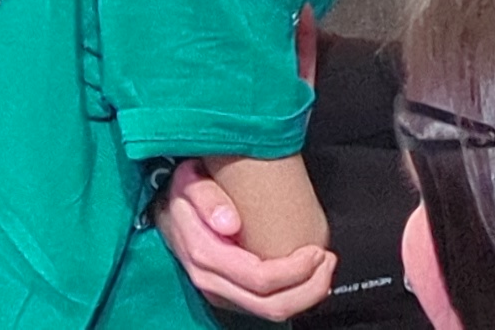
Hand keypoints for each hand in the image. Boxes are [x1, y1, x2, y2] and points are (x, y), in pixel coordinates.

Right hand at [152, 166, 336, 320]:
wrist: (166, 212)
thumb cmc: (183, 195)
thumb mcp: (189, 182)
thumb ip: (206, 197)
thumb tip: (230, 223)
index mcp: (204, 256)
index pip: (258, 278)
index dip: (294, 270)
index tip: (315, 250)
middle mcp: (210, 282)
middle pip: (271, 305)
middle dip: (309, 287)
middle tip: (328, 260)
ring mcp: (219, 293)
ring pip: (272, 312)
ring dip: (306, 295)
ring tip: (324, 269)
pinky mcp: (229, 297)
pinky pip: (266, 307)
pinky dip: (294, 296)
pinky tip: (306, 277)